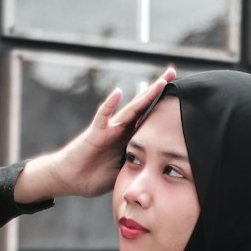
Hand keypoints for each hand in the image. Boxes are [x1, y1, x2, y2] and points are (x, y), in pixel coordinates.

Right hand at [14, 68, 175, 203]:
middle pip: (143, 106)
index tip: (180, 96)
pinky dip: (109, 104)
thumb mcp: (122, 173)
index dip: (163, 107)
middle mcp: (121, 130)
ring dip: (145, 95)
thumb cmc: (93, 177)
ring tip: (160, 82)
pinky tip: (117, 93)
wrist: (69, 178)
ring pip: (130, 109)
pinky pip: (103, 117)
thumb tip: (159, 172)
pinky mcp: (96, 133)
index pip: (150, 119)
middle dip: (158, 90)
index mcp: (129, 139)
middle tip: (173, 72)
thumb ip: (137, 167)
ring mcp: (109, 129)